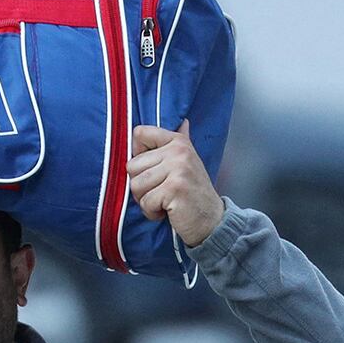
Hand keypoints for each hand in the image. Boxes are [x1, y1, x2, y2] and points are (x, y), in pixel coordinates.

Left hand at [127, 121, 223, 246]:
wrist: (211, 220)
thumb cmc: (193, 193)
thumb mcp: (187, 163)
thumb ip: (179, 142)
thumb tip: (183, 122)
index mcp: (178, 141)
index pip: (139, 133)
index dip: (137, 155)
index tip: (153, 170)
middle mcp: (178, 151)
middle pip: (132, 166)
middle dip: (141, 186)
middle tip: (160, 193)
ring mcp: (178, 169)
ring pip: (136, 185)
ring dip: (146, 200)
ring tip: (164, 202)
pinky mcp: (174, 188)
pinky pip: (145, 202)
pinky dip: (152, 212)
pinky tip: (167, 210)